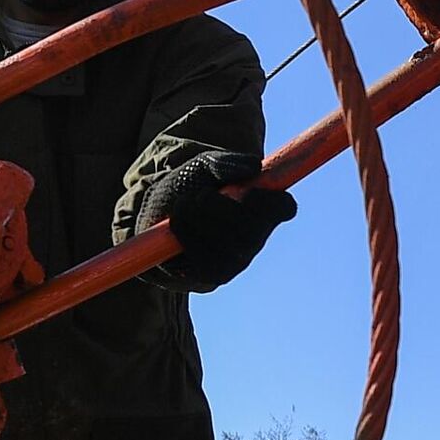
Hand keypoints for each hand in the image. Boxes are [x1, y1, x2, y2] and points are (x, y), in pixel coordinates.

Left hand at [137, 150, 296, 288]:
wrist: (155, 210)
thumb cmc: (187, 185)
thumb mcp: (202, 165)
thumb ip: (225, 163)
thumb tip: (253, 167)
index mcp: (262, 209)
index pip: (284, 207)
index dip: (269, 200)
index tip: (246, 190)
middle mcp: (254, 238)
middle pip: (252, 229)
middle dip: (219, 209)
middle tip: (199, 195)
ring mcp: (236, 261)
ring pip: (228, 246)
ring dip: (198, 221)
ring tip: (182, 207)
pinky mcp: (213, 277)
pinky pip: (206, 262)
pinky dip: (188, 239)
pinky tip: (177, 227)